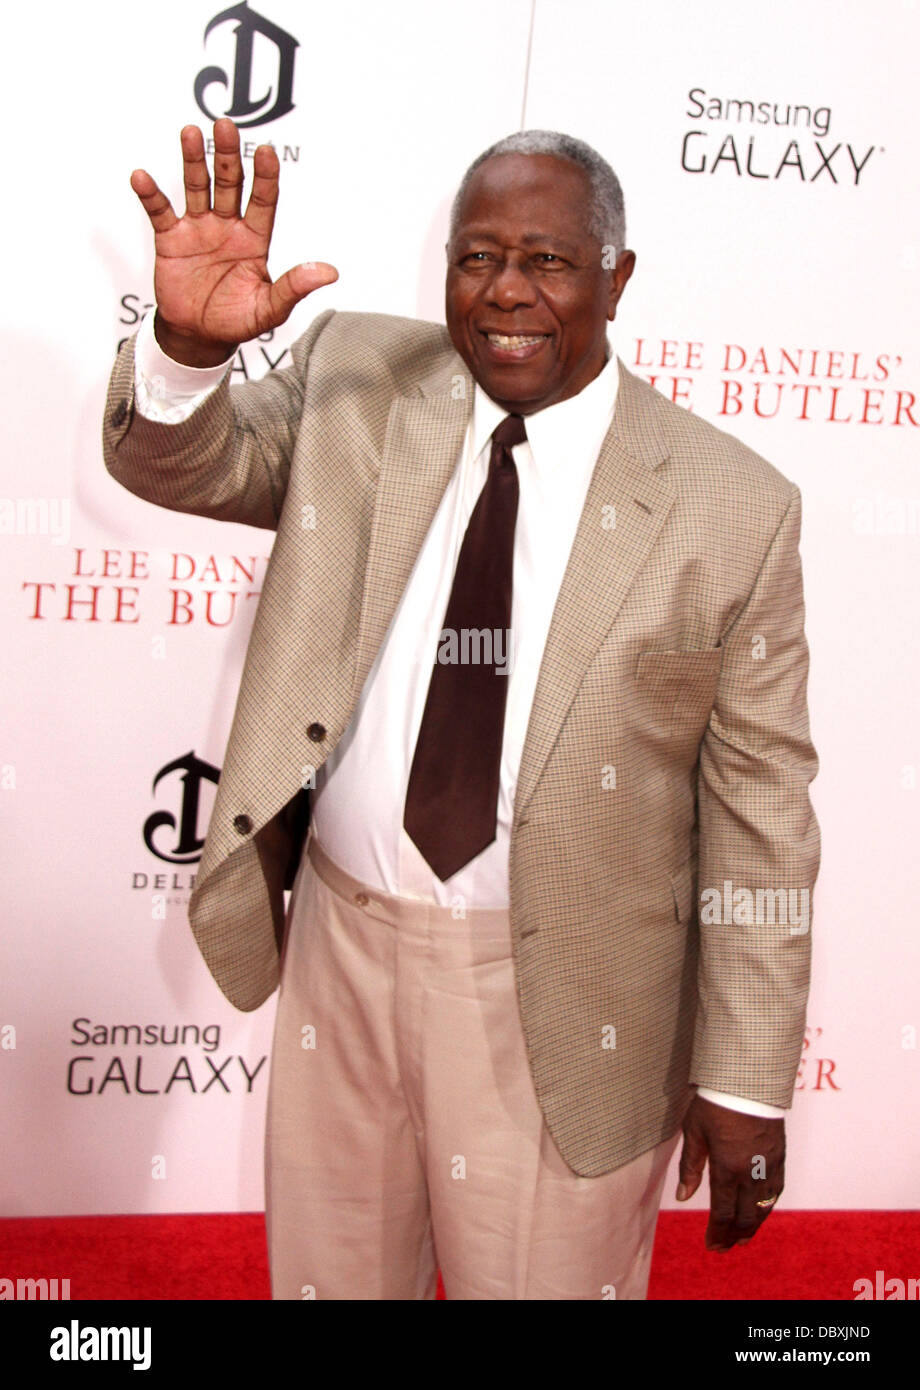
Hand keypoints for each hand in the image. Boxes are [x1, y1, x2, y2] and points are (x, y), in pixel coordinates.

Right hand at [130, 118, 337, 364]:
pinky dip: (150, 194)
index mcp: (255, 239)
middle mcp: (228, 226)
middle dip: (228, 154)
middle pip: (230, 182)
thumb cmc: (237, 321)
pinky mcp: (171, 238)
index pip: (264, 200)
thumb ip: (295, 287)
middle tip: (226, 125)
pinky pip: (160, 211)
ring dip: (193, 160)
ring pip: (197, 187)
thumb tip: (330, 273)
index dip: (265, 176)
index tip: (266, 152)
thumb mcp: (270, 309)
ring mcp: (199, 229)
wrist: (200, 337)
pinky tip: (142, 176)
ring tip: (191, 133)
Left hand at [676, 1094, 784, 1250]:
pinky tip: (760, 1211)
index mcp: (727, 1168)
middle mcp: (751, 1172)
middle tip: (725, 1247)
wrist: (747, 1081)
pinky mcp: (779, 1156)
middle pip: (744, 1216)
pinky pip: (777, 1190)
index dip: (717, 1233)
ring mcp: (769, 1165)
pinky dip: (768, 1207)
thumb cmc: (714, 1103)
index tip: (711, 1246)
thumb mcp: (694, 1132)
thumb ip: (690, 1167)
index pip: (722, 1212)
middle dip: (734, 1236)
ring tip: (742, 1238)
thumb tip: (683, 1196)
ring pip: (763, 1208)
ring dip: (752, 1226)